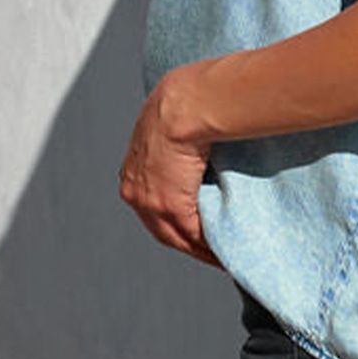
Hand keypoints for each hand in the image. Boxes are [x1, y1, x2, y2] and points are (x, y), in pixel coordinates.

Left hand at [119, 68, 224, 268]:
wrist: (184, 104)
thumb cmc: (186, 102)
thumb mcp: (173, 123)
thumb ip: (181, 139)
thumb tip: (201, 135)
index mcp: (133, 169)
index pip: (151, 204)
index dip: (172, 218)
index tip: (191, 225)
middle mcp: (135, 189)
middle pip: (161, 228)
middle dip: (185, 241)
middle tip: (209, 250)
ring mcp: (150, 201)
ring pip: (176, 237)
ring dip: (199, 249)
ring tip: (221, 256)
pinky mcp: (171, 206)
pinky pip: (192, 237)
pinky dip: (209, 248)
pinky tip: (224, 252)